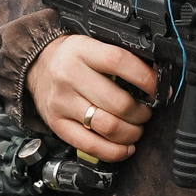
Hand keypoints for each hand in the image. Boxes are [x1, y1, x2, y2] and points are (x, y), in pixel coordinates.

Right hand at [26, 33, 156, 160]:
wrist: (36, 66)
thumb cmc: (72, 57)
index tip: (159, 89)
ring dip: (131, 133)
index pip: (120, 62)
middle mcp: (69, 76)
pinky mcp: (57, 124)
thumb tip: (156, 77)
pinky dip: (114, 151)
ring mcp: (62, 103)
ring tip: (137, 129)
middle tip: (147, 112)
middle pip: (118, 102)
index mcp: (82, 50)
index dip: (146, 79)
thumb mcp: (92, 44)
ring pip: (107, 127)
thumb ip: (119, 57)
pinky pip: (90, 146)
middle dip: (142, 113)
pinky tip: (125, 147)